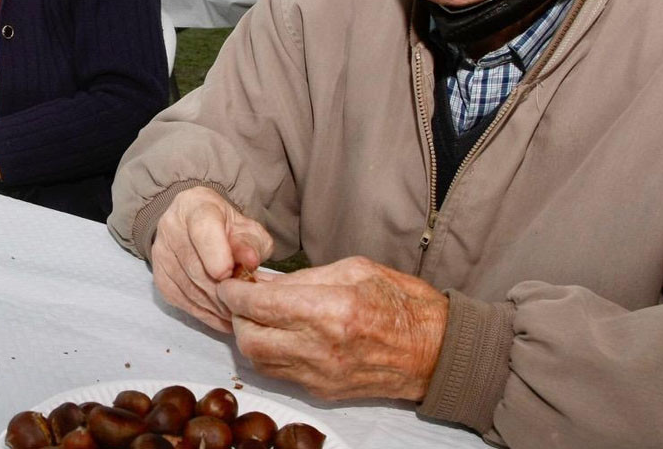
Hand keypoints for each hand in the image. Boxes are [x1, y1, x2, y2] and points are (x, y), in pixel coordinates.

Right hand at [151, 186, 273, 332]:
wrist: (196, 225)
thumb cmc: (227, 227)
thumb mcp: (246, 228)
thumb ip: (251, 243)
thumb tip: (250, 262)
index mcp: (196, 206)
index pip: (202, 229)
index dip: (216, 254)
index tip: (230, 273)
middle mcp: (172, 226)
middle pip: (195, 266)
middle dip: (222, 289)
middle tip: (244, 303)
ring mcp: (161, 252)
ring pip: (187, 286)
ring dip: (214, 305)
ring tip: (237, 313)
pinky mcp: (158, 275)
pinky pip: (179, 300)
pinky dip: (202, 312)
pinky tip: (221, 317)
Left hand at [218, 256, 448, 401]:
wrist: (435, 350)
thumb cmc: (402, 301)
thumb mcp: (356, 269)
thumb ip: (306, 277)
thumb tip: (266, 281)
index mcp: (332, 309)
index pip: (262, 304)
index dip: (236, 292)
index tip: (228, 282)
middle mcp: (321, 347)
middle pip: (250, 338)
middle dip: (235, 317)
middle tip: (238, 299)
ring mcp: (321, 375)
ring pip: (259, 361)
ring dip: (248, 337)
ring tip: (255, 316)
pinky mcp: (323, 392)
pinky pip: (280, 374)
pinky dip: (269, 354)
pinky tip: (277, 336)